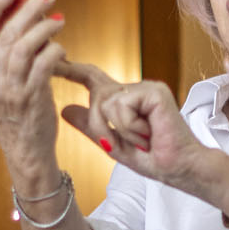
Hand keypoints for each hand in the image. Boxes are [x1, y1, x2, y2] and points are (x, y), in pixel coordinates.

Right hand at [0, 0, 66, 186]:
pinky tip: (61, 45)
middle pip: (6, 32)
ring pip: (25, 46)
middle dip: (29, 7)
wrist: (24, 148)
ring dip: (45, 27)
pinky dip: (54, 50)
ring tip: (59, 19)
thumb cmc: (12, 108)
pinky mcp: (32, 98)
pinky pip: (44, 66)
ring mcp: (9, 89)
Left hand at [56, 62, 227, 197]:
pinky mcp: (154, 91)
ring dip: (118, 129)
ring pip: (106, 102)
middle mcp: (133, 90)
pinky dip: (129, 126)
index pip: (92, 78)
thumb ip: (89, 126)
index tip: (50, 61)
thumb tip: (65, 109)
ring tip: (141, 139)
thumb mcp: (112, 143)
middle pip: (96, 95)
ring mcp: (145, 88)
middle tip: (123, 144)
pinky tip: (148, 133)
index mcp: (123, 100)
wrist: (177, 168)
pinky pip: (122, 106)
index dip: (71, 69)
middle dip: (101, 125)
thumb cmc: (151, 158)